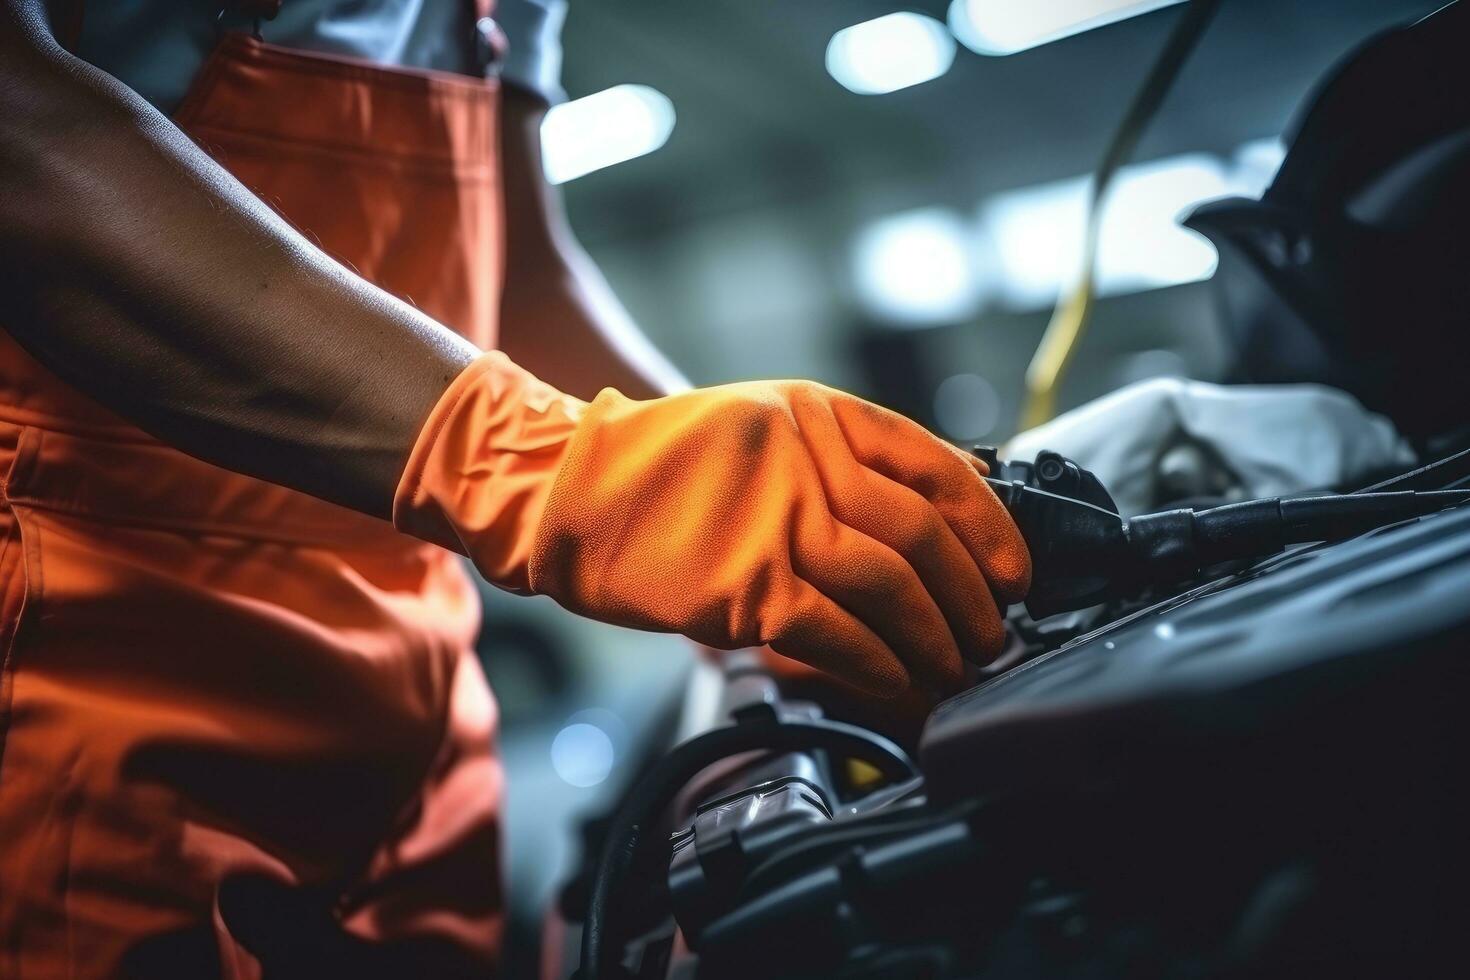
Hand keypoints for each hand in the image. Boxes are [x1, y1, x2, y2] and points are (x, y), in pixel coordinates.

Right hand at [397, 356, 1029, 696]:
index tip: (1014, 574)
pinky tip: (896, 684)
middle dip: (973, 597)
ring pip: (891, 586)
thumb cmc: (665, 467)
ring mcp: (773, 519)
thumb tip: (927, 526)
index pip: (939, 466)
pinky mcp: (740, 583)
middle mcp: (806, 459)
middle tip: (991, 637)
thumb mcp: (765, 431)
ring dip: (935, 640)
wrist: (566, 487)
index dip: (991, 528)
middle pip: (923, 534)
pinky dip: (878, 666)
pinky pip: (836, 634)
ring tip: (952, 670)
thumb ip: (840, 465)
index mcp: (820, 414)